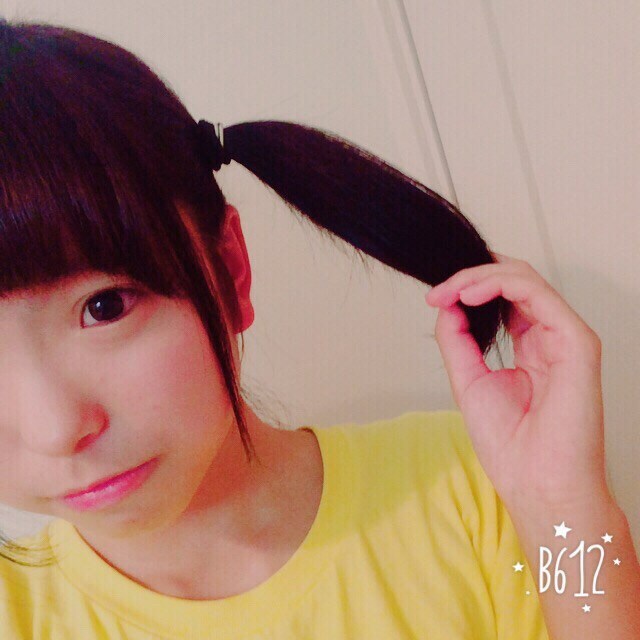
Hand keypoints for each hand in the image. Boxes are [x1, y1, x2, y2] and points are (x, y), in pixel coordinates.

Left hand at [425, 253, 610, 513]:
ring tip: (450, 290)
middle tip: (438, 291)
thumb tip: (446, 303)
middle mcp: (550, 337)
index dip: (468, 289)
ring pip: (525, 279)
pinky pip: (538, 294)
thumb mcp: (468, 380)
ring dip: (480, 276)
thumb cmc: (510, 444)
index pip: (503, 298)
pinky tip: (470, 294)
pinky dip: (500, 284)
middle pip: (514, 281)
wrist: (536, 483)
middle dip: (470, 277)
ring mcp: (566, 337)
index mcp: (530, 347)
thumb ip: (457, 340)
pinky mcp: (576, 341)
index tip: (434, 298)